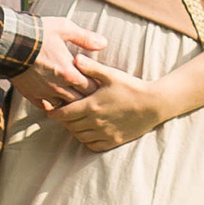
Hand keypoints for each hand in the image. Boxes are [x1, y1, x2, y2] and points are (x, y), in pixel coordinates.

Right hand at [23, 17, 113, 106]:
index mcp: (70, 72)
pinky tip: (56, 101)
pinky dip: (53, 106)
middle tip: (90, 92)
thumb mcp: (64, 28)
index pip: (92, 88)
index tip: (98, 82)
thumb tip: (104, 43)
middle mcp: (59, 87)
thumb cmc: (38, 33)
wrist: (9, 42)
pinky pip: (47, 108)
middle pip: (80, 100)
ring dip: (71, 103)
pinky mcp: (32, 96)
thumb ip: (85, 37)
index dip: (97, 86)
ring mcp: (45, 93)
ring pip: (65, 107)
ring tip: (75, 98)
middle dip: (86, 97)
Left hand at [42, 71, 177, 153]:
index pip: (64, 114)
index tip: (50, 108)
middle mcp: (95, 122)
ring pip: (80, 136)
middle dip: (64, 119)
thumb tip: (75, 58)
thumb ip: (91, 67)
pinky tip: (88, 132)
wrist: (153, 104)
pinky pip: (93, 145)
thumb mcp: (110, 74)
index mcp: (91, 106)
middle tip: (63, 112)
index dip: (54, 111)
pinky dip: (87, 140)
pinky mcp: (114, 140)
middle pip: (70, 126)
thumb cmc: (131, 86)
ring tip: (75, 121)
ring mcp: (105, 133)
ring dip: (74, 130)